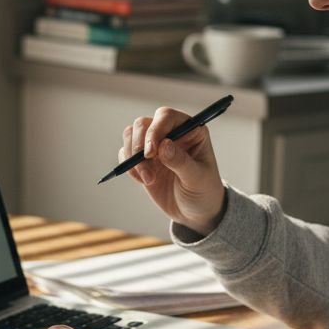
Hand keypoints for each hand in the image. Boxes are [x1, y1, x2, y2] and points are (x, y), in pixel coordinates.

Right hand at [123, 107, 225, 235]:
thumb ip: (181, 161)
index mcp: (190, 130)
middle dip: (139, 144)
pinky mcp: (142, 160)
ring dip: (133, 157)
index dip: (155, 130)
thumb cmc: (204, 191)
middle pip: (144, 124)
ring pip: (131, 136)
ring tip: (149, 179)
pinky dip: (129, 167)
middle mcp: (171, 133)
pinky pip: (125, 154)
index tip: (151, 152)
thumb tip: (164, 145)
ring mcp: (155, 146)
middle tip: (146, 164)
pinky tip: (144, 181)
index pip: (166, 117)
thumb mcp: (197, 178)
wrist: (195, 212)